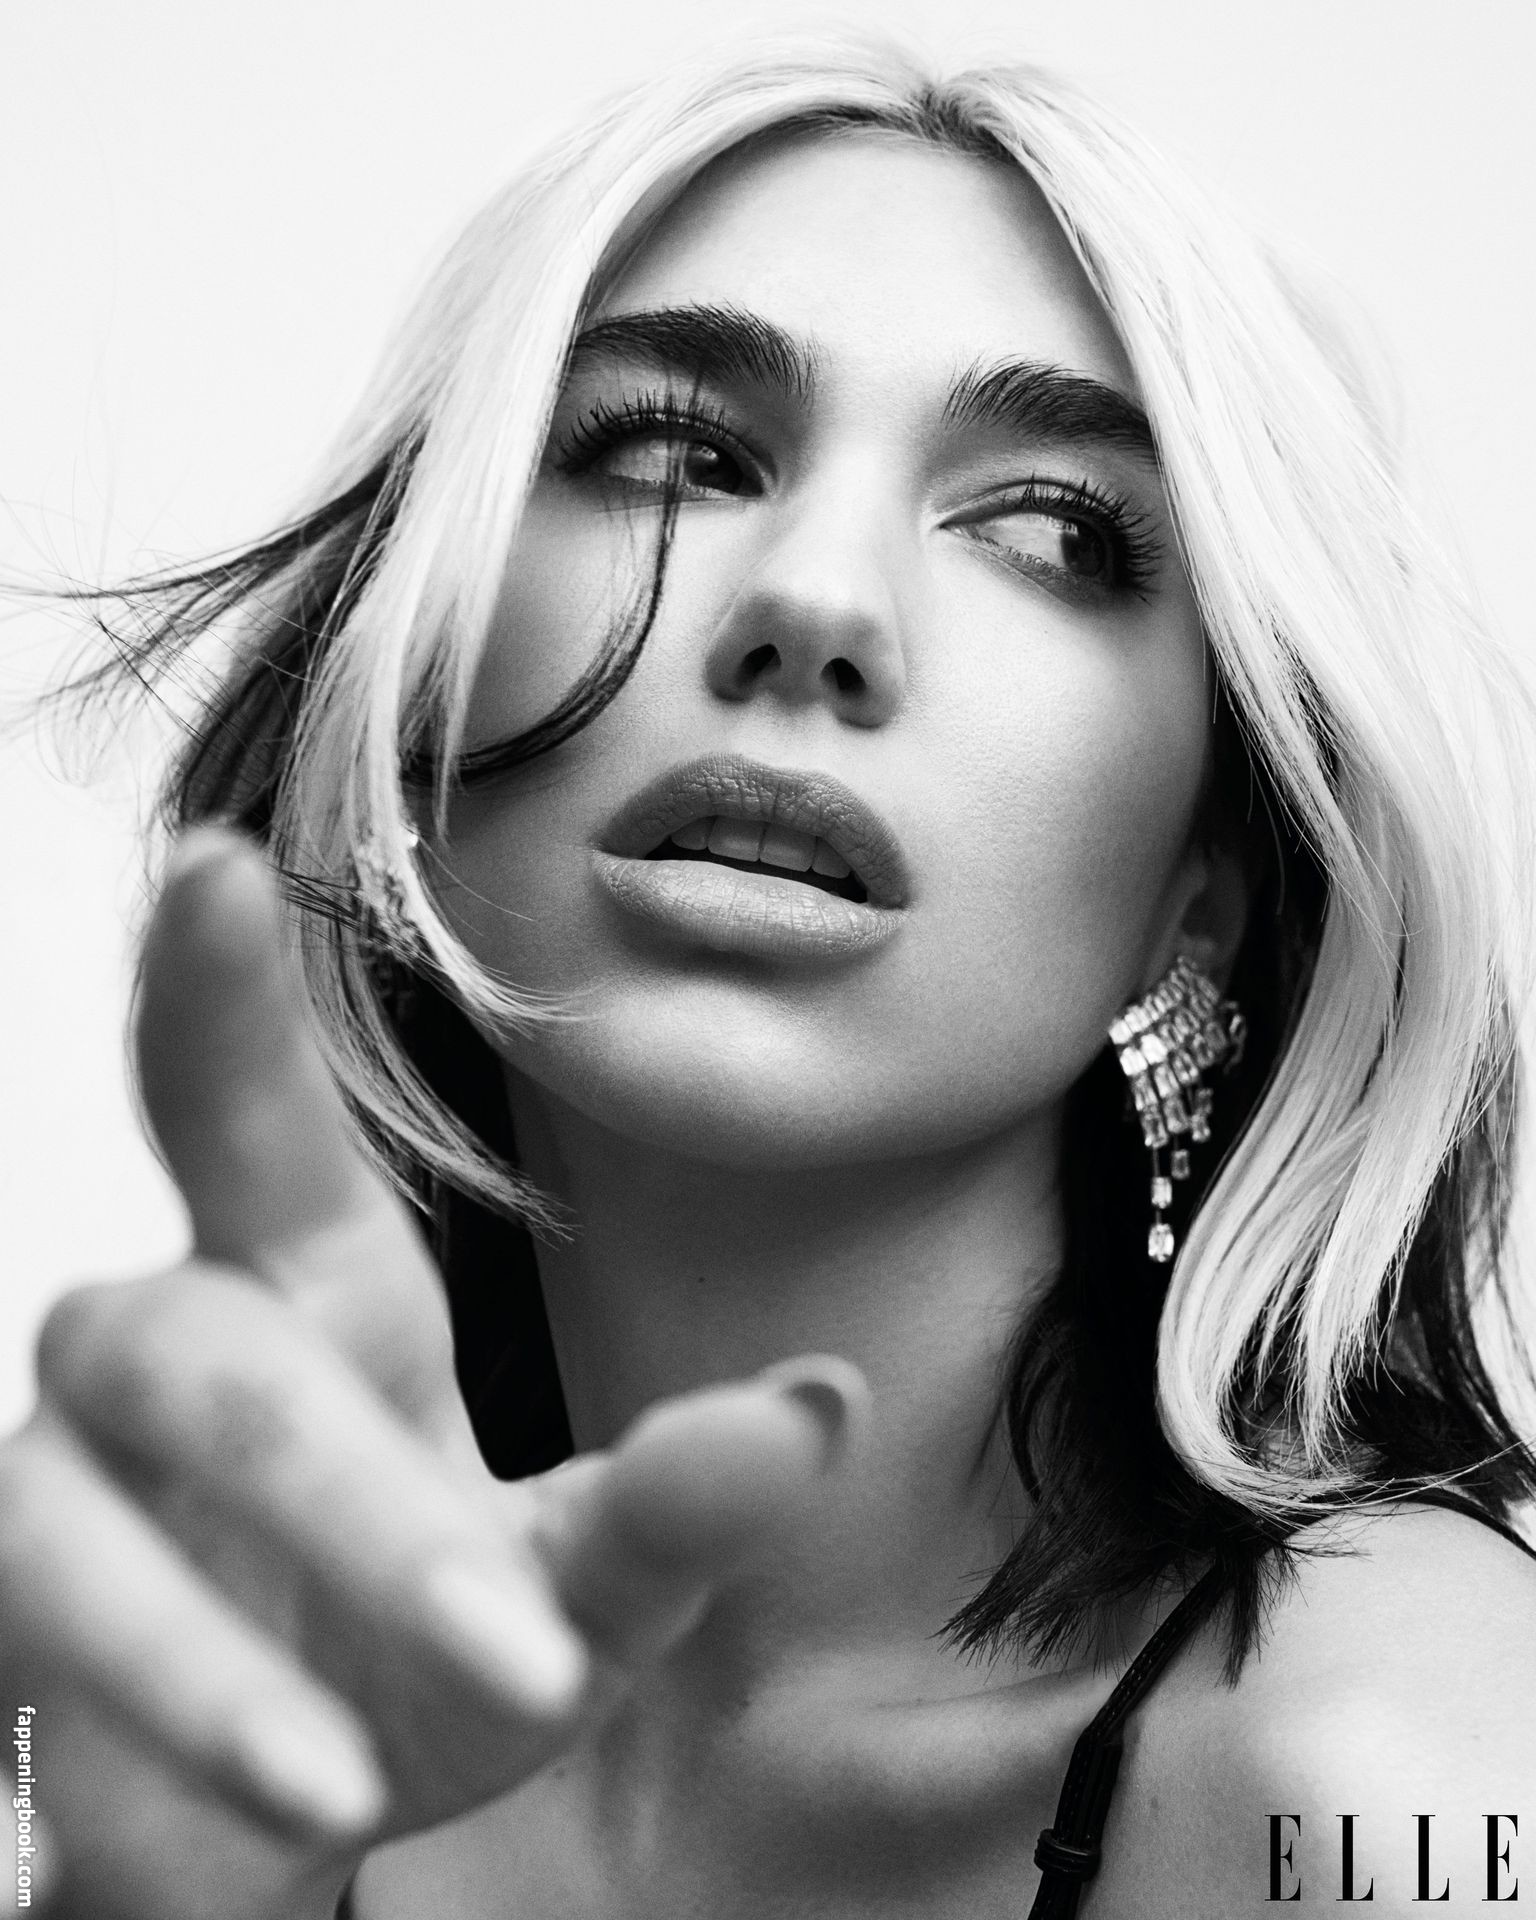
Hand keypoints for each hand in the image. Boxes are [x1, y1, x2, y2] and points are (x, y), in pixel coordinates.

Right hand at [0, 831, 865, 1919]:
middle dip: (350, 1504)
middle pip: (212, 1359)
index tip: (217, 861)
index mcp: (319, 1291)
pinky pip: (40, 1641)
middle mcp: (171, 1351)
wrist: (306, 1800)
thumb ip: (682, 1501)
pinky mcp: (11, 1616)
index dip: (220, 1000)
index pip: (254, 1125)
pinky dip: (168, 1724)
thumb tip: (824, 1404)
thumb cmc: (441, 1640)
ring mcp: (65, 1482)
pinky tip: (288, 1804)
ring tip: (352, 1776)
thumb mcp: (587, 1581)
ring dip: (211, 1660)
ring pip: (79, 1514)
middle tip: (531, 1654)